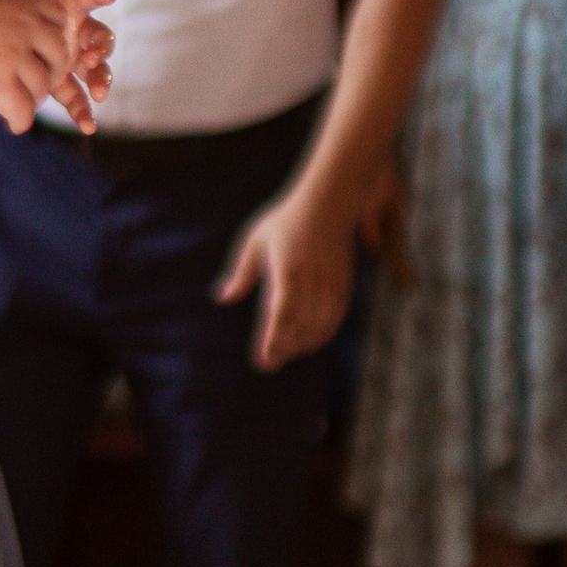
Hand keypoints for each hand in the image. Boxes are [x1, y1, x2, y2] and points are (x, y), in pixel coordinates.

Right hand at [0, 0, 114, 131]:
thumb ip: (9, 5)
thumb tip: (19, 17)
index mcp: (26, 0)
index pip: (59, 24)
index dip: (51, 43)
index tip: (40, 54)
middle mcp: (28, 26)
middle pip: (59, 57)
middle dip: (49, 73)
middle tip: (35, 84)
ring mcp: (15, 55)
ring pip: (41, 87)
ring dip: (33, 99)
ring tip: (19, 105)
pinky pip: (23, 111)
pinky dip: (21, 121)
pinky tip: (14, 124)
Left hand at [215, 182, 355, 368]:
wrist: (327, 203)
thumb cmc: (285, 221)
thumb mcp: (255, 241)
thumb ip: (241, 272)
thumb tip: (222, 297)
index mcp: (286, 269)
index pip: (280, 313)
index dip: (273, 340)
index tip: (263, 361)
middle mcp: (311, 279)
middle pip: (300, 326)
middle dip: (284, 349)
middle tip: (268, 363)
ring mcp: (330, 282)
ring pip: (319, 326)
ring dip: (302, 344)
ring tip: (285, 354)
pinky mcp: (344, 284)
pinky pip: (335, 317)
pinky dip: (323, 333)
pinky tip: (310, 342)